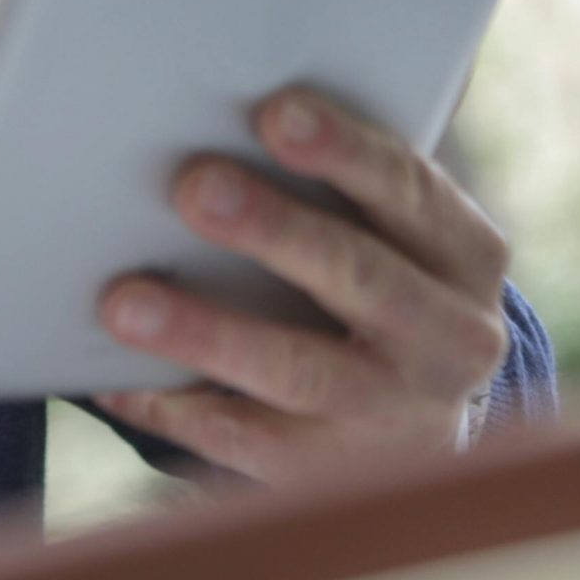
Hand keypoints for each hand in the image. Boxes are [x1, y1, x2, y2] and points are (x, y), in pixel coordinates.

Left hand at [92, 88, 512, 484]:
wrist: (420, 420)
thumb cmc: (378, 277)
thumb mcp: (392, 230)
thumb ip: (342, 179)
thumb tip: (240, 105)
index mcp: (465, 254)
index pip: (409, 190)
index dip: (344, 151)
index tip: (275, 112)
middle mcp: (452, 337)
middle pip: (361, 278)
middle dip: (274, 231)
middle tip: (193, 186)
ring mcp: (398, 414)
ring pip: (301, 372)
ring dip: (209, 332)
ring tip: (124, 302)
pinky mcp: (337, 475)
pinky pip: (248, 443)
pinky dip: (176, 406)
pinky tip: (114, 376)